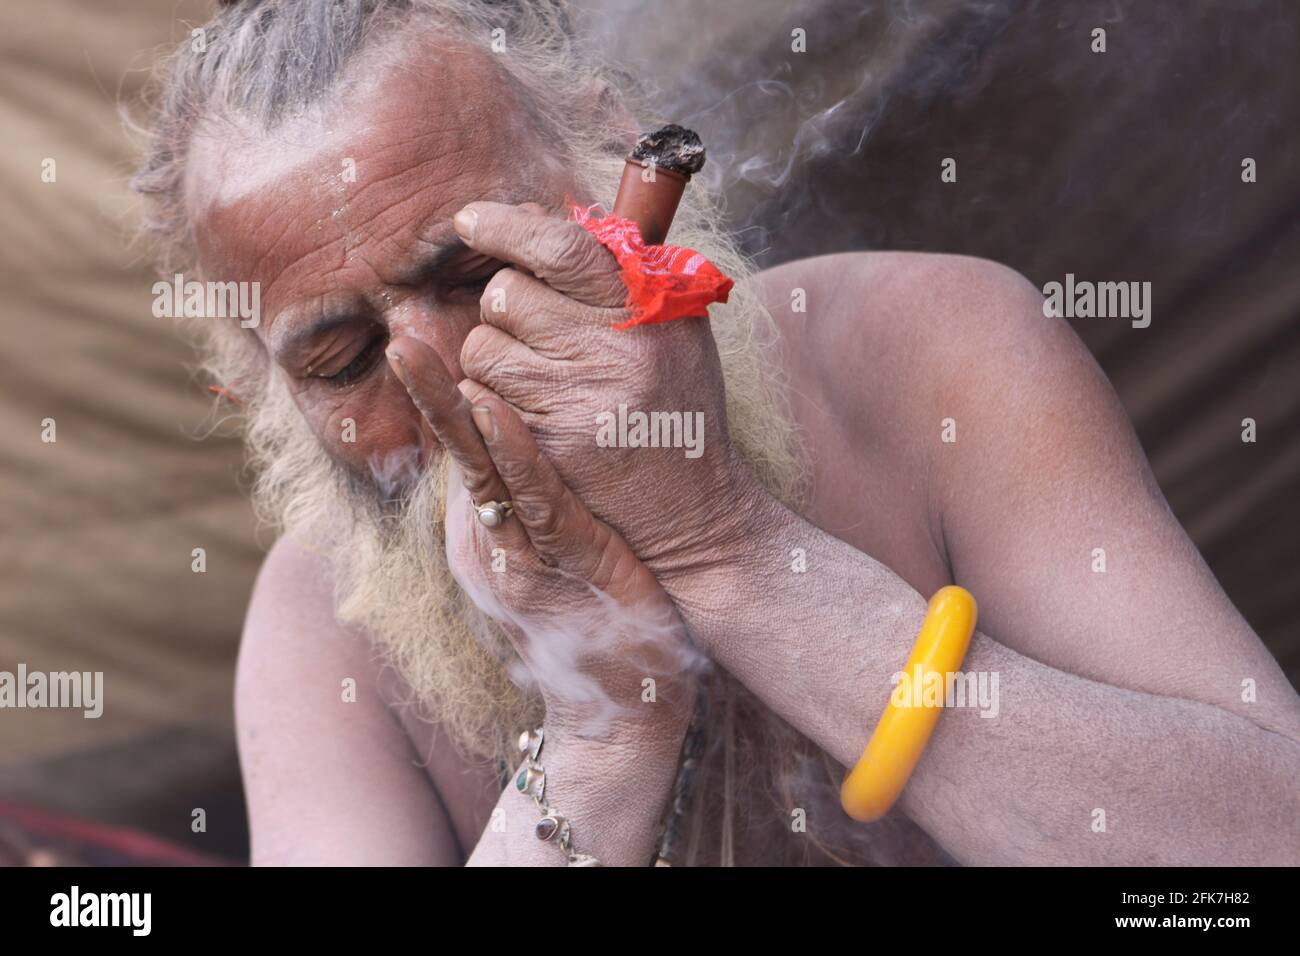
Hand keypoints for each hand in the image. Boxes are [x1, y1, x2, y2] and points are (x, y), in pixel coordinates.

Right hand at [385, 335, 697, 746]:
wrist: (621, 715)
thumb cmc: (592, 622)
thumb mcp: (546, 557)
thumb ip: (524, 506)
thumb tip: (513, 447)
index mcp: (484, 535)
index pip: (459, 450)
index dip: (440, 393)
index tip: (414, 333)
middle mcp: (489, 544)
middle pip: (455, 452)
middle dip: (427, 392)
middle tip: (397, 330)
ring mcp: (521, 558)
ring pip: (481, 471)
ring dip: (453, 410)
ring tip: (420, 354)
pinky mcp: (567, 567)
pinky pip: (537, 503)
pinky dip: (516, 455)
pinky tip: (498, 413)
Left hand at [452, 201, 765, 597]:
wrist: (695, 510)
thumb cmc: (678, 407)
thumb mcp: (673, 329)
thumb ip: (619, 275)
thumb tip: (537, 217)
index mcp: (650, 307)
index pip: (561, 246)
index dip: (504, 225)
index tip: (467, 220)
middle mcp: (614, 349)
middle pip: (506, 294)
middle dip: (506, 308)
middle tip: (538, 334)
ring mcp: (578, 400)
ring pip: (482, 348)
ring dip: (495, 359)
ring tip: (543, 383)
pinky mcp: (548, 446)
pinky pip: (479, 401)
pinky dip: (491, 405)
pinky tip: (533, 420)